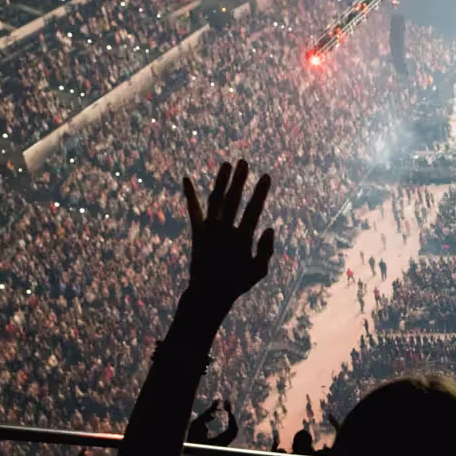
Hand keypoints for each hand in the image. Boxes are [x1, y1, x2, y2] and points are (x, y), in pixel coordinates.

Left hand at [183, 159, 274, 308]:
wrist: (207, 293)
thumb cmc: (237, 283)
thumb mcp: (259, 271)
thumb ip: (266, 250)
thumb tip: (270, 228)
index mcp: (241, 240)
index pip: (253, 211)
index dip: (260, 193)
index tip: (266, 176)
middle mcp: (224, 231)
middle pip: (232, 200)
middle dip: (239, 180)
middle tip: (244, 162)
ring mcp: (209, 230)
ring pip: (215, 201)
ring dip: (220, 182)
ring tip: (226, 164)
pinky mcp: (197, 232)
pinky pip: (193, 211)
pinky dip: (190, 195)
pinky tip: (185, 179)